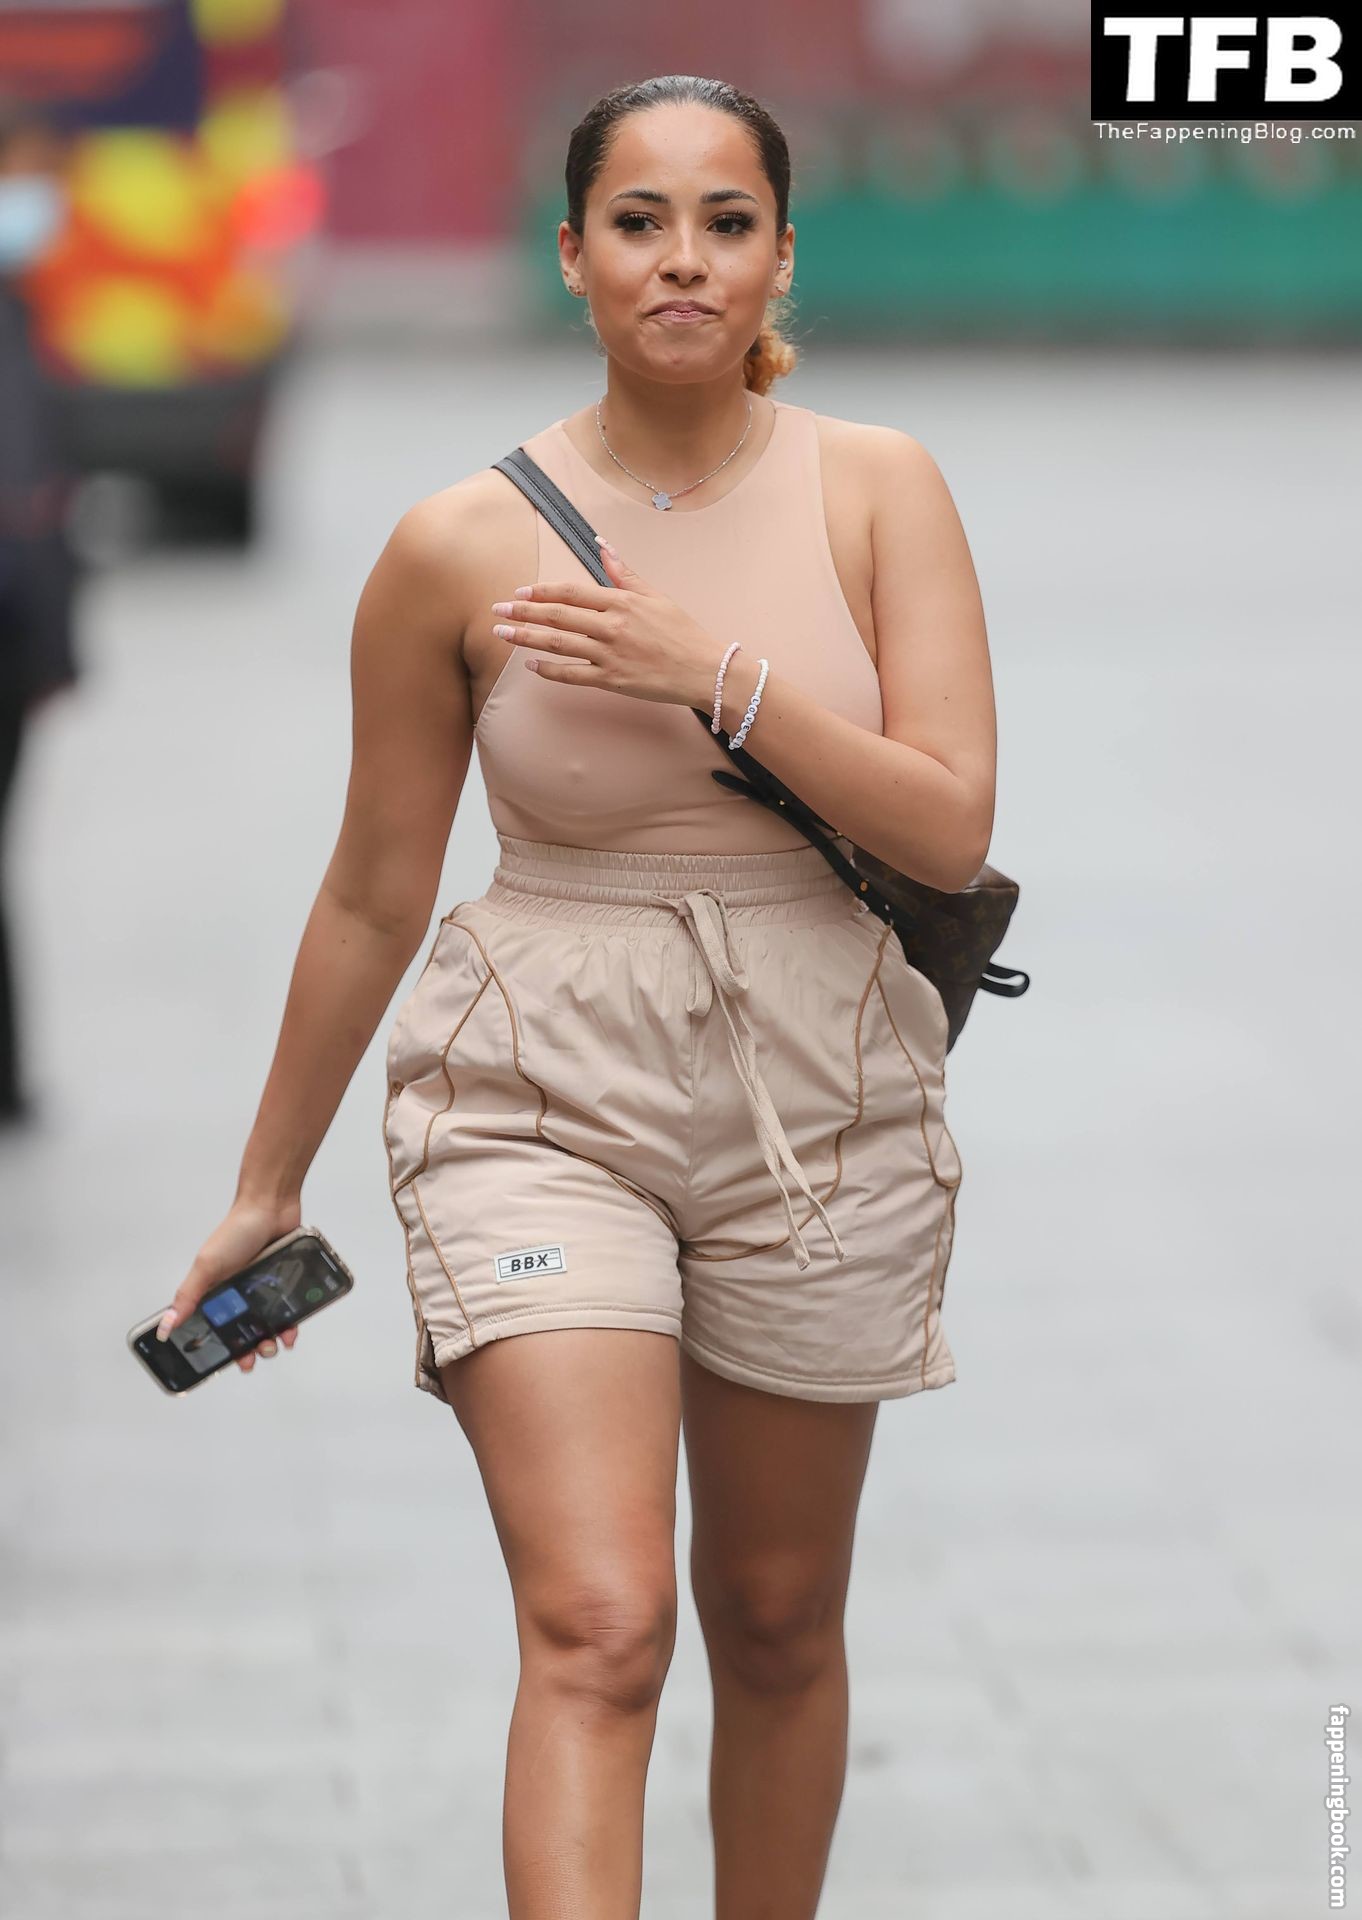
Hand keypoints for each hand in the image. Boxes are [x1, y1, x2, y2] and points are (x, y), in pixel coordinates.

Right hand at [158, 1195, 303, 1373]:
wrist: (272, 1206)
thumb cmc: (236, 1231)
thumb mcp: (207, 1266)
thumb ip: (187, 1296)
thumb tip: (164, 1328)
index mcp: (215, 1291)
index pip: (213, 1326)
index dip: (218, 1347)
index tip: (224, 1364)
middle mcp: (238, 1292)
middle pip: (242, 1330)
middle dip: (248, 1349)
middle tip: (254, 1356)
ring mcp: (262, 1287)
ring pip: (267, 1324)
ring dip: (270, 1340)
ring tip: (274, 1345)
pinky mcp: (284, 1282)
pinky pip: (288, 1310)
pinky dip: (290, 1324)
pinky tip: (291, 1332)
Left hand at [490, 538, 724, 710]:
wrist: (705, 670)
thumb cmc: (682, 633)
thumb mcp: (655, 596)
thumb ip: (624, 573)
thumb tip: (602, 545)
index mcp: (621, 602)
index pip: (571, 592)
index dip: (541, 592)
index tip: (519, 592)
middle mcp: (612, 626)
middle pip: (557, 616)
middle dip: (522, 613)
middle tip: (497, 611)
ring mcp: (610, 655)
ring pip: (558, 644)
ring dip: (526, 638)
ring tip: (502, 635)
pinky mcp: (612, 680)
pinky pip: (572, 674)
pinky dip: (549, 670)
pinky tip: (531, 665)